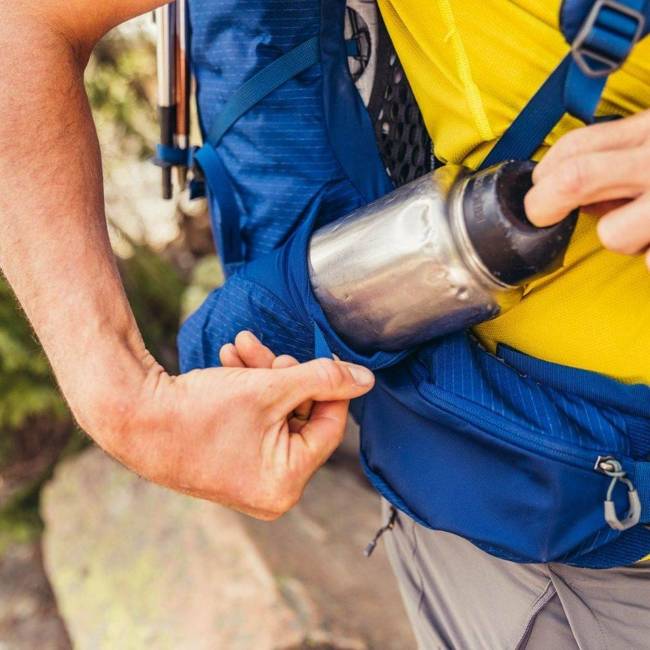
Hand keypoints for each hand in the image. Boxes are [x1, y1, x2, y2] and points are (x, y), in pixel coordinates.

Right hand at [103, 339, 373, 520]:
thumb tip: (365, 379)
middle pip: (298, 417)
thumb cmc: (199, 410)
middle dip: (285, 375)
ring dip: (261, 376)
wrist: (130, 417)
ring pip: (274, 414)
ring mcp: (246, 479)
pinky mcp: (228, 463)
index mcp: (287, 482)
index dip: (328, 385)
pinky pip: (252, 423)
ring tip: (241, 346)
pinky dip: (246, 391)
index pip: (329, 425)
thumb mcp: (271, 387)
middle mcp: (270, 490)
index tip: (320, 356)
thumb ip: (324, 379)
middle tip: (267, 350)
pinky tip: (229, 362)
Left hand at [525, 110, 649, 269]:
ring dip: (621, 237)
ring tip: (646, 226)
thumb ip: (622, 155)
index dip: (544, 173)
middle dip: (543, 205)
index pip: (576, 146)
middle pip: (574, 179)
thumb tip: (578, 192)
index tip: (538, 188)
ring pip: (612, 234)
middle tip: (542, 216)